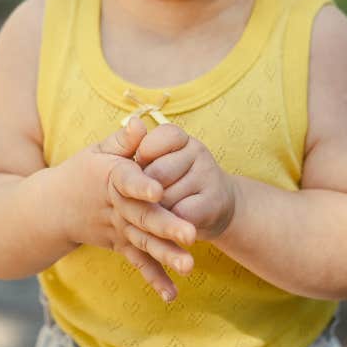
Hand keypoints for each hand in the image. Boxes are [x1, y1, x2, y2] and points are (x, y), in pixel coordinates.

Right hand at [62, 117, 196, 300]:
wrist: (51, 208)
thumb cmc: (81, 172)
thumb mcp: (97, 150)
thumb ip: (123, 140)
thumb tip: (141, 123)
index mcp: (110, 179)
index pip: (127, 181)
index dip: (141, 185)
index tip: (158, 190)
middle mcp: (115, 208)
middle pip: (142, 218)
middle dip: (167, 226)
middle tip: (191, 234)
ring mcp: (118, 230)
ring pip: (144, 244)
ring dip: (166, 256)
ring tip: (190, 266)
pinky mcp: (120, 246)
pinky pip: (138, 264)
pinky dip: (154, 279)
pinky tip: (172, 295)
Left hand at [135, 124, 237, 241]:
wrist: (212, 209)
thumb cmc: (169, 183)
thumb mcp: (149, 161)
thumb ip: (132, 143)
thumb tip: (133, 123)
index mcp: (180, 138)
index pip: (159, 138)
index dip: (144, 156)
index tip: (142, 166)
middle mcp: (198, 152)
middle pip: (158, 173)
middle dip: (146, 190)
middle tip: (149, 195)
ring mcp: (208, 177)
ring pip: (167, 197)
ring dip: (156, 210)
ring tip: (162, 208)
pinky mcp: (214, 204)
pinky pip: (179, 215)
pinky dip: (169, 223)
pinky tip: (173, 221)